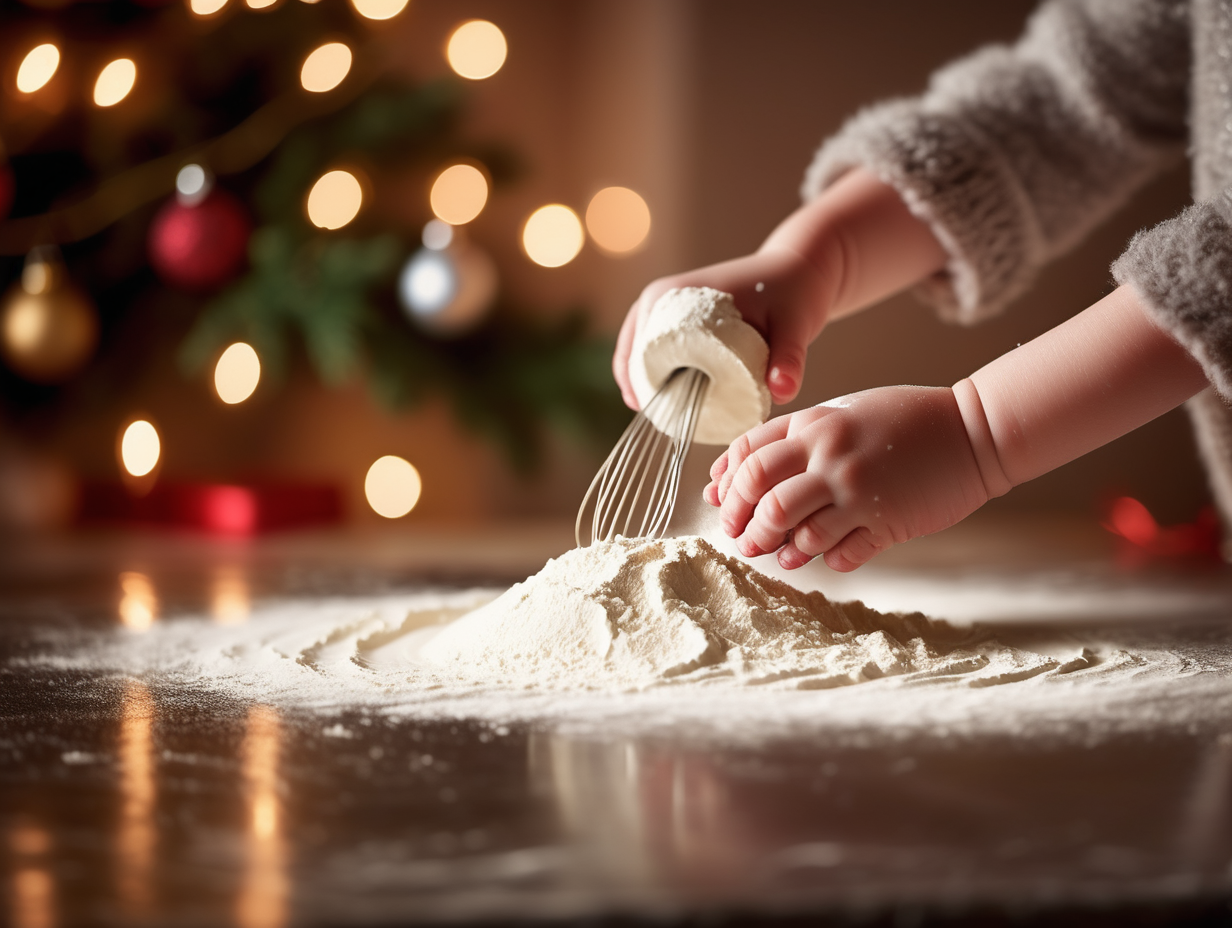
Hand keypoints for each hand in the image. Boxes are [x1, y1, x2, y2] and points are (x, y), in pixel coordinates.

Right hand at [612, 244, 833, 409]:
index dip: (639, 383)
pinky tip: (666, 397)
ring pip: (639, 349)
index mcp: (677, 295)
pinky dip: (655, 370)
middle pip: (633, 350)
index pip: (639, 348)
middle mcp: (664, 295)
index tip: (654, 413)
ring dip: (643, 380)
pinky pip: (654, 345)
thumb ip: (790, 359)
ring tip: (660, 414)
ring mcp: (669, 303)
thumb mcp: (794, 325)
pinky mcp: (680, 313)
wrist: (798, 269)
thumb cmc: (794, 292)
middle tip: (659, 421)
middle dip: (638, 385)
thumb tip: (782, 392)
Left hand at [705, 386, 990, 571]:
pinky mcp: (886, 521)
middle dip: (744, 524)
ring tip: (779, 553)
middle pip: (762, 497)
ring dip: (779, 548)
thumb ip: (795, 438)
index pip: (747, 456)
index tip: (723, 505)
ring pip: (795, 529)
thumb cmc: (905, 421)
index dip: (728, 486)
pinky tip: (822, 557)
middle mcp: (829, 455)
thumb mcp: (843, 413)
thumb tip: (737, 473)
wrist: (974, 431)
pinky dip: (824, 560)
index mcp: (813, 425)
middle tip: (744, 538)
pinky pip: (840, 553)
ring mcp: (858, 490)